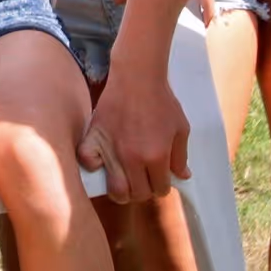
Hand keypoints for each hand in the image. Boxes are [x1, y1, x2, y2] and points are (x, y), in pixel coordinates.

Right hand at [84, 65, 188, 204]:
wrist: (138, 76)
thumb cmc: (162, 100)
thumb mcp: (180, 128)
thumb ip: (180, 156)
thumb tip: (183, 176)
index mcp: (156, 157)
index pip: (159, 189)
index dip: (162, 186)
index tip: (159, 179)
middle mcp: (133, 158)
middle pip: (137, 194)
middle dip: (144, 190)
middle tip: (144, 178)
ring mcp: (111, 150)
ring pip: (114, 189)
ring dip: (122, 189)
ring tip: (125, 178)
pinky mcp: (95, 138)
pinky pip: (88, 163)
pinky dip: (94, 165)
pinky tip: (102, 159)